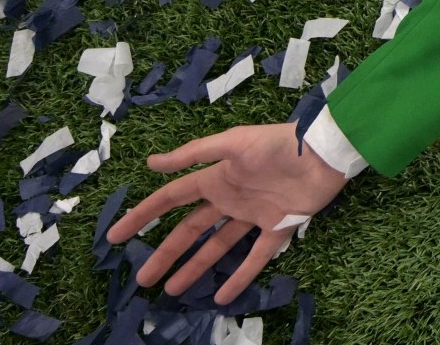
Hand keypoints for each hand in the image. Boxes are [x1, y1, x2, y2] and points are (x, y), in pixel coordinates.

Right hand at [108, 123, 350, 306]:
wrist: (324, 151)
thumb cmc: (277, 144)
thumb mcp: (232, 143)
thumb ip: (193, 154)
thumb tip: (150, 163)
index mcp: (216, 178)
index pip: (171, 200)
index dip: (143, 216)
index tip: (116, 236)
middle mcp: (231, 199)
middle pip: (190, 230)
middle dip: (165, 253)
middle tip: (142, 278)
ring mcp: (253, 215)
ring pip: (217, 246)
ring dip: (195, 268)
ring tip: (171, 290)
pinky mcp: (279, 227)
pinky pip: (256, 256)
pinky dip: (240, 276)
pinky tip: (222, 296)